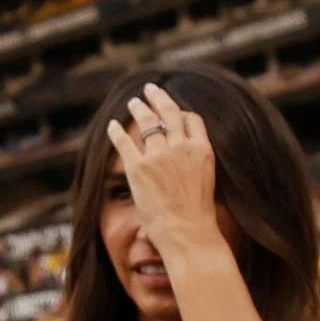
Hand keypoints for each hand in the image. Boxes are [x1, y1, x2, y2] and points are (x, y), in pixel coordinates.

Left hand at [105, 83, 225, 268]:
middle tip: (150, 89)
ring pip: (147, 122)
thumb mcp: (207, 178)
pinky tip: (113, 125)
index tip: (173, 109)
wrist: (187, 231)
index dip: (181, 112)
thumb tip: (186, 153)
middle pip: (169, 113)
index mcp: (202, 149)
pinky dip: (117, 131)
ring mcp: (159, 155)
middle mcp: (181, 147)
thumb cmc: (198, 213)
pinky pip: (124, 141)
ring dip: (139, 109)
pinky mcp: (138, 167)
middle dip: (158, 98)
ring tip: (133, 103)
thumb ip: (195, 159)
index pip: (192, 119)